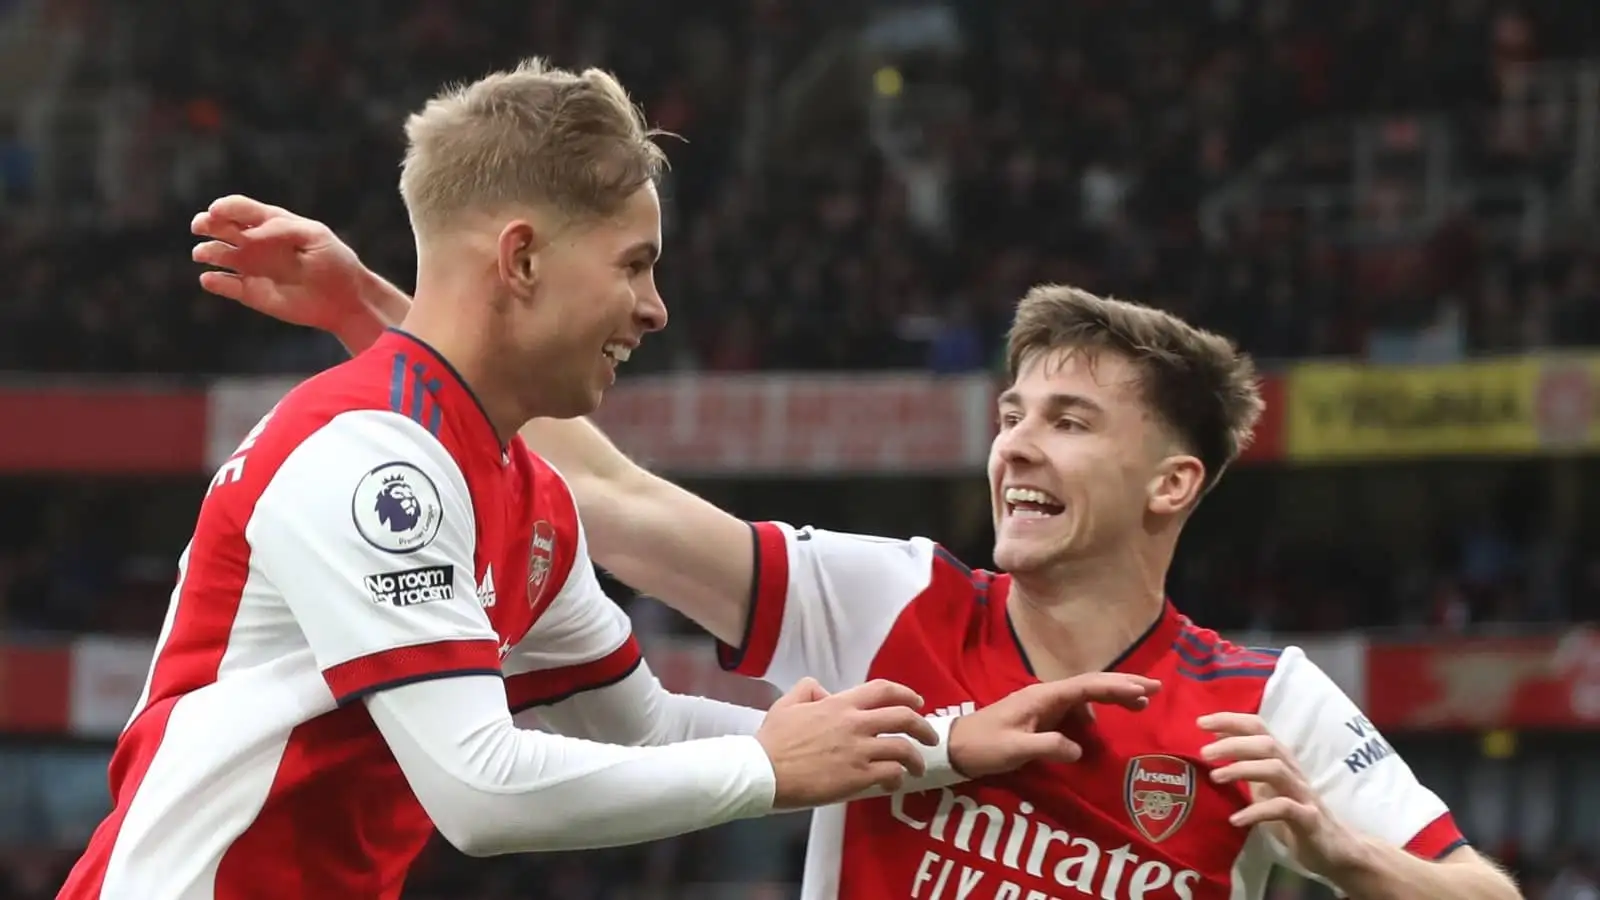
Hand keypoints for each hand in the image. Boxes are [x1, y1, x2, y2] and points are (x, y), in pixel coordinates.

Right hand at [190, 195, 374, 335]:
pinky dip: (214, 281)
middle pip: (220, 226)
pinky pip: (224, 285)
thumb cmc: (334, 262)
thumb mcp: (315, 236)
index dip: (225, 207)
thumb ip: (283, 229)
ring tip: (205, 254)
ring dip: (206, 251)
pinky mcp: (250, 292)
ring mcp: (250, 266)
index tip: (216, 211)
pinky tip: (211, 279)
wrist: (345, 299)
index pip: (239, 208)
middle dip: (206, 223)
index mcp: (271, 222)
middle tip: (201, 226)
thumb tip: (252, 235)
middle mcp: (255, 242)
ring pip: (216, 254)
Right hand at [756, 678, 937, 807]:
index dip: (906, 694)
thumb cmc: (773, 740)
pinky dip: (898, 777)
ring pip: (903, 748)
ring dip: (917, 758)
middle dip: (924, 726)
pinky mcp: (857, 777)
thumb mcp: (787, 703)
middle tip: (931, 736)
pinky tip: (894, 782)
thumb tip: (824, 691)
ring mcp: (858, 751)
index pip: (883, 690)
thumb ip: (807, 689)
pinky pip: (891, 773)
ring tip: (919, 767)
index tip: (917, 702)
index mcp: (839, 705)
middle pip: (903, 717)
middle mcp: (855, 724)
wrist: (763, 772)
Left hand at [948, 673, 1160, 776]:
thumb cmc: (983, 745)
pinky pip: (1074, 711)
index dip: (1117, 687)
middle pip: (1091, 684)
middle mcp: (1046, 695)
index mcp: (1042, 697)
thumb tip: (1080, 747)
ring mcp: (1043, 705)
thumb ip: (1048, 746)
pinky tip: (1099, 728)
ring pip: (1085, 696)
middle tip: (1154, 689)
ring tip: (1138, 707)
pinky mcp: (1040, 718)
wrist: (955, 747)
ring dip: (1111, 698)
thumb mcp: (1015, 748)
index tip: (1144, 690)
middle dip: (1123, 684)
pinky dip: (1093, 713)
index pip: (1087, 686)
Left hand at [1200, 712, 1366, 878]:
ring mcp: (1303, 794)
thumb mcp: (1265, 788)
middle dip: (1233, 743)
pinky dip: (1257, 811)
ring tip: (1216, 777)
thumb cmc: (1294, 816)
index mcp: (1281, 761)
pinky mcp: (1309, 819)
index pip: (1258, 728)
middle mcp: (1293, 772)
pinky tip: (1236, 819)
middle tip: (1204, 752)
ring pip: (1275, 770)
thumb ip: (1246, 766)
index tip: (1200, 722)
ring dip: (1242, 769)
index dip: (1231, 720)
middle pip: (1266, 744)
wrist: (1335, 850)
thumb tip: (1215, 744)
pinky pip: (1284, 808)